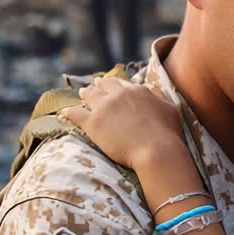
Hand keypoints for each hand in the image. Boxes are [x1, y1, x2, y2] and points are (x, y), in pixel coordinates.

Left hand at [60, 76, 184, 168]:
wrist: (156, 150)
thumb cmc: (168, 134)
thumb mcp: (170, 110)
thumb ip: (160, 98)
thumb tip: (154, 91)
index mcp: (137, 91)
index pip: (122, 84)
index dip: (115, 85)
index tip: (112, 85)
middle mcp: (119, 95)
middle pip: (104, 85)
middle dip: (98, 85)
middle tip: (94, 86)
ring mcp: (104, 107)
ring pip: (89, 95)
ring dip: (85, 93)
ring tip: (82, 93)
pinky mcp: (92, 123)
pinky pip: (74, 113)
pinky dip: (68, 112)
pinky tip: (63, 113)